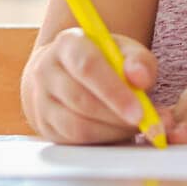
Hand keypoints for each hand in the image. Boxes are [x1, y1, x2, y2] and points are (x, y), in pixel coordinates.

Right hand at [21, 28, 159, 143]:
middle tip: (145, 123)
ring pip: (77, 126)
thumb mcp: (123, 51)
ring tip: (133, 126)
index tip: (140, 112)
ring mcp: (41, 100)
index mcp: (68, 44)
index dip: (115, 91)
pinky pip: (75, 141)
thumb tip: (140, 77)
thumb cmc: (101, 60)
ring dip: (112, 131)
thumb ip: (139, 61)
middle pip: (81, 100)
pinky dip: (102, 141)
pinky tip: (117, 132)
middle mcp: (46, 70)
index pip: (88, 67)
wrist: (68, 73)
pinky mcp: (44, 125)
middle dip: (118, 117)